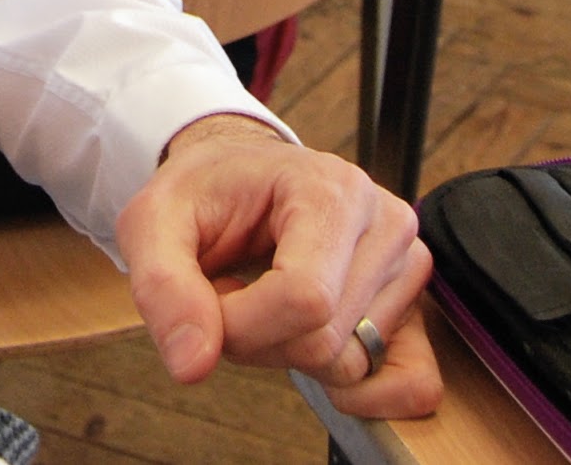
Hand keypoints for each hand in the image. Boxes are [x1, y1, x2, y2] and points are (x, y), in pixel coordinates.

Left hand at [114, 114, 439, 415]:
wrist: (238, 178)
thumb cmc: (204, 193)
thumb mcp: (154, 221)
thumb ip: (164, 287)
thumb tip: (193, 363)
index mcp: (331, 187)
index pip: (304, 300)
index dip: (241, 323)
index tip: (212, 295)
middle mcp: (384, 222)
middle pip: (322, 340)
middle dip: (258, 338)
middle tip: (237, 291)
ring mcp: (406, 266)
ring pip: (348, 365)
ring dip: (290, 352)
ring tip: (270, 296)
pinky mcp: (414, 306)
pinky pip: (415, 384)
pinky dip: (362, 392)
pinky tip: (313, 351)